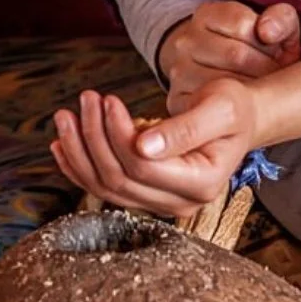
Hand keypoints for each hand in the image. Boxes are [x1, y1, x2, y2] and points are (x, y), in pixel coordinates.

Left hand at [50, 79, 264, 219]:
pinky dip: (78, 167)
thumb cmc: (232, 108)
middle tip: (86, 98)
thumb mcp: (219, 108)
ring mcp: (162, 203)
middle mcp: (181, 203)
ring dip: (80, 151)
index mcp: (203, 183)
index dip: (118, 134)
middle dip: (94, 137)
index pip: (143, 166)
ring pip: (106, 187)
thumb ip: (184, 129)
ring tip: (66, 116)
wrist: (239, 119)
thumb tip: (143, 145)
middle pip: (120, 178)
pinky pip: (104, 188)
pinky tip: (61, 144)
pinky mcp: (146, 195)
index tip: (108, 99)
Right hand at [159, 1, 299, 114]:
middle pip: (236, 55)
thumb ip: (281, 19)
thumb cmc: (255, 49)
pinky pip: (209, 108)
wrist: (223, 72)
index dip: (269, 42)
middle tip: (277, 79)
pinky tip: (244, 108)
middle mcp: (186, 41)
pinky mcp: (178, 101)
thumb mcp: (274, 27)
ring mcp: (179, 72)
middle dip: (266, 70)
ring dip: (253, 93)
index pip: (243, 24)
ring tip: (262, 93)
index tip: (278, 53)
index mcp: (207, 15)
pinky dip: (233, 111)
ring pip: (224, 84)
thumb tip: (267, 32)